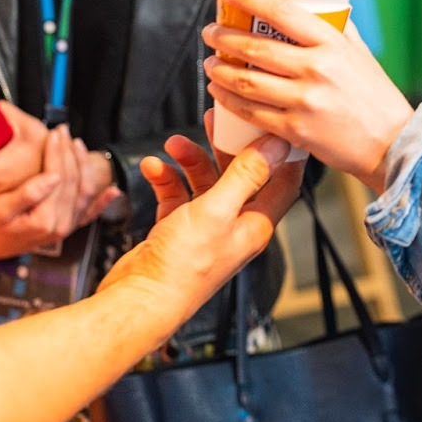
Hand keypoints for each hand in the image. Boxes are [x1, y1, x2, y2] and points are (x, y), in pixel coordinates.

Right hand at [0, 126, 121, 259]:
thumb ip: (27, 194)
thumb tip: (53, 177)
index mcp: (46, 220)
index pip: (58, 178)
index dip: (56, 153)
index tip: (53, 134)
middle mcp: (62, 225)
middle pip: (73, 181)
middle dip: (68, 152)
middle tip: (62, 130)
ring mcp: (68, 226)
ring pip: (85, 191)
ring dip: (84, 165)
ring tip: (76, 143)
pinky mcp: (69, 226)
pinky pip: (91, 213)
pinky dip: (103, 201)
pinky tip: (114, 190)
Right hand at [100, 133, 302, 314]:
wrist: (139, 300)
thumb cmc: (182, 268)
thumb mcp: (217, 210)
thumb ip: (246, 175)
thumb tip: (275, 146)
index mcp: (255, 225)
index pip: (283, 183)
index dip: (283, 154)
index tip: (276, 127)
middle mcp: (234, 227)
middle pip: (240, 176)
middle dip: (228, 147)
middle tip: (218, 121)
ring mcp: (205, 229)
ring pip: (205, 182)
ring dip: (190, 160)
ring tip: (174, 144)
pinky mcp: (177, 231)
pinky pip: (176, 195)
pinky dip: (166, 179)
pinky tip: (154, 167)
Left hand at [201, 0, 414, 192]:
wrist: (392, 143)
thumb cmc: (376, 96)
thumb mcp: (360, 53)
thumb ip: (337, 29)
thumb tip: (315, 5)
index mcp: (331, 43)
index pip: (281, 11)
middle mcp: (316, 69)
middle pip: (253, 46)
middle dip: (222, 37)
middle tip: (211, 32)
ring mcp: (304, 100)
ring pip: (245, 80)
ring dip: (219, 69)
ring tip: (210, 63)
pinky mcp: (295, 129)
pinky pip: (251, 112)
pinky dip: (228, 101)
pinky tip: (219, 93)